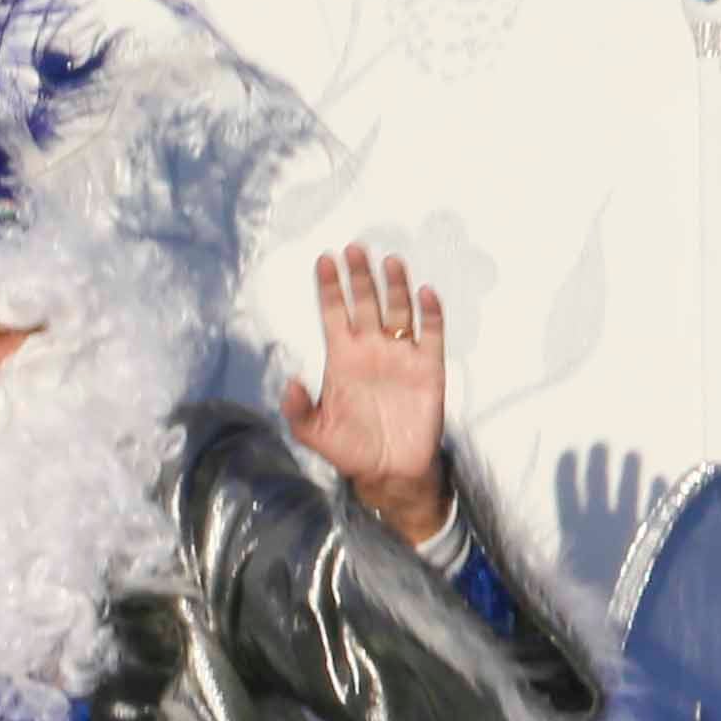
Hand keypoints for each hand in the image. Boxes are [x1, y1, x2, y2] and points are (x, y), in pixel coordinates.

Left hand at [279, 248, 453, 541]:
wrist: (391, 472)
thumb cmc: (351, 450)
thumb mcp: (314, 434)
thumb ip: (298, 410)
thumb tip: (289, 382)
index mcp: (342, 357)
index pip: (334, 312)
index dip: (330, 287)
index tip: (325, 259)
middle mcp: (371, 349)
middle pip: (366, 302)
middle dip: (360, 276)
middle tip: (355, 248)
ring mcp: (400, 355)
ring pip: (398, 310)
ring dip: (395, 286)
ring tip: (390, 262)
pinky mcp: (428, 368)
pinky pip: (431, 334)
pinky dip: (430, 314)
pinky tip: (425, 294)